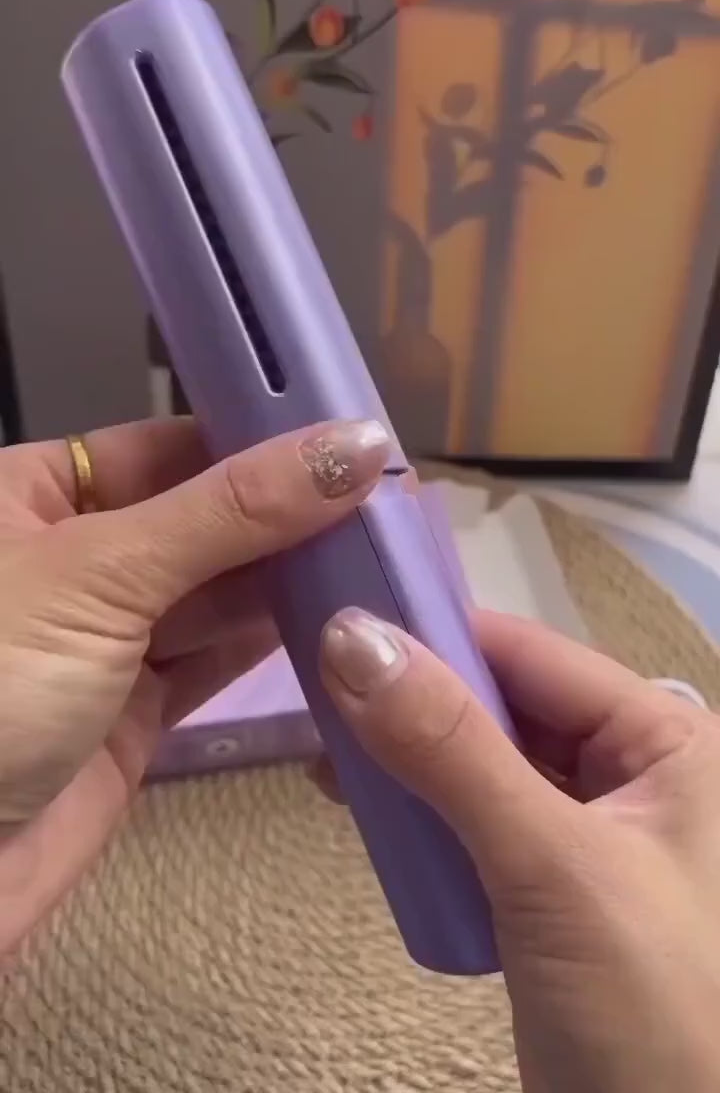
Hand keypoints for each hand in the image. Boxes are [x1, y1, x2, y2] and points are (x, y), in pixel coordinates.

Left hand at [0, 416, 388, 954]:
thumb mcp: (101, 573)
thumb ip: (231, 510)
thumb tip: (356, 441)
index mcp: (31, 495)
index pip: (166, 444)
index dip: (257, 436)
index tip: (354, 432)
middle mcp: (71, 557)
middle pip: (200, 516)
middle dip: (287, 509)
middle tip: (393, 495)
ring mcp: (106, 638)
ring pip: (217, 590)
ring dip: (293, 575)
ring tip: (386, 547)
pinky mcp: (137, 711)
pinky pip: (217, 658)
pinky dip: (276, 639)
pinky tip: (342, 613)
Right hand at [318, 608, 719, 1092]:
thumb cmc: (647, 1006)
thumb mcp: (552, 866)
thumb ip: (451, 749)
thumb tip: (350, 635)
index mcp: (667, 739)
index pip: (533, 655)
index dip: (436, 632)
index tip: (334, 623)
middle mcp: (638, 771)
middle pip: (506, 704)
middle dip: (415, 701)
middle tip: (314, 698)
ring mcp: (596, 834)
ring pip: (485, 763)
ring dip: (410, 759)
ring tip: (327, 758)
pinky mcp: (556, 893)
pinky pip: (479, 823)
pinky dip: (424, 815)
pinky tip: (367, 813)